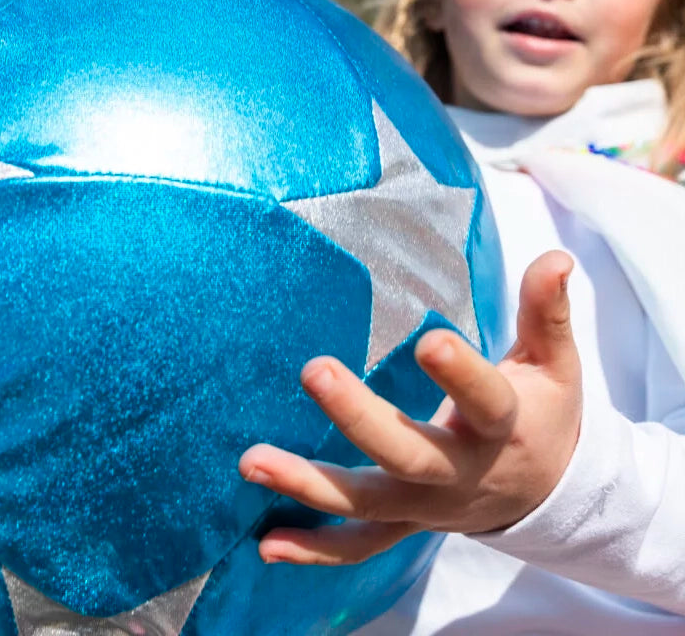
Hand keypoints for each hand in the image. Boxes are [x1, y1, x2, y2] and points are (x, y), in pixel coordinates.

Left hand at [238, 250, 581, 564]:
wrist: (546, 493)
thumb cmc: (542, 414)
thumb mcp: (554, 364)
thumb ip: (547, 313)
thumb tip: (555, 257)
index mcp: (503, 425)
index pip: (485, 400)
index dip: (460, 374)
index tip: (430, 340)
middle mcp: (460, 472)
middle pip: (409, 455)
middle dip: (359, 417)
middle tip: (314, 372)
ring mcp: (428, 506)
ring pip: (367, 505)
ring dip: (309, 485)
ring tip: (251, 460)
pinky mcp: (404, 523)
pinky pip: (358, 545)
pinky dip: (314, 549)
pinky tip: (265, 544)